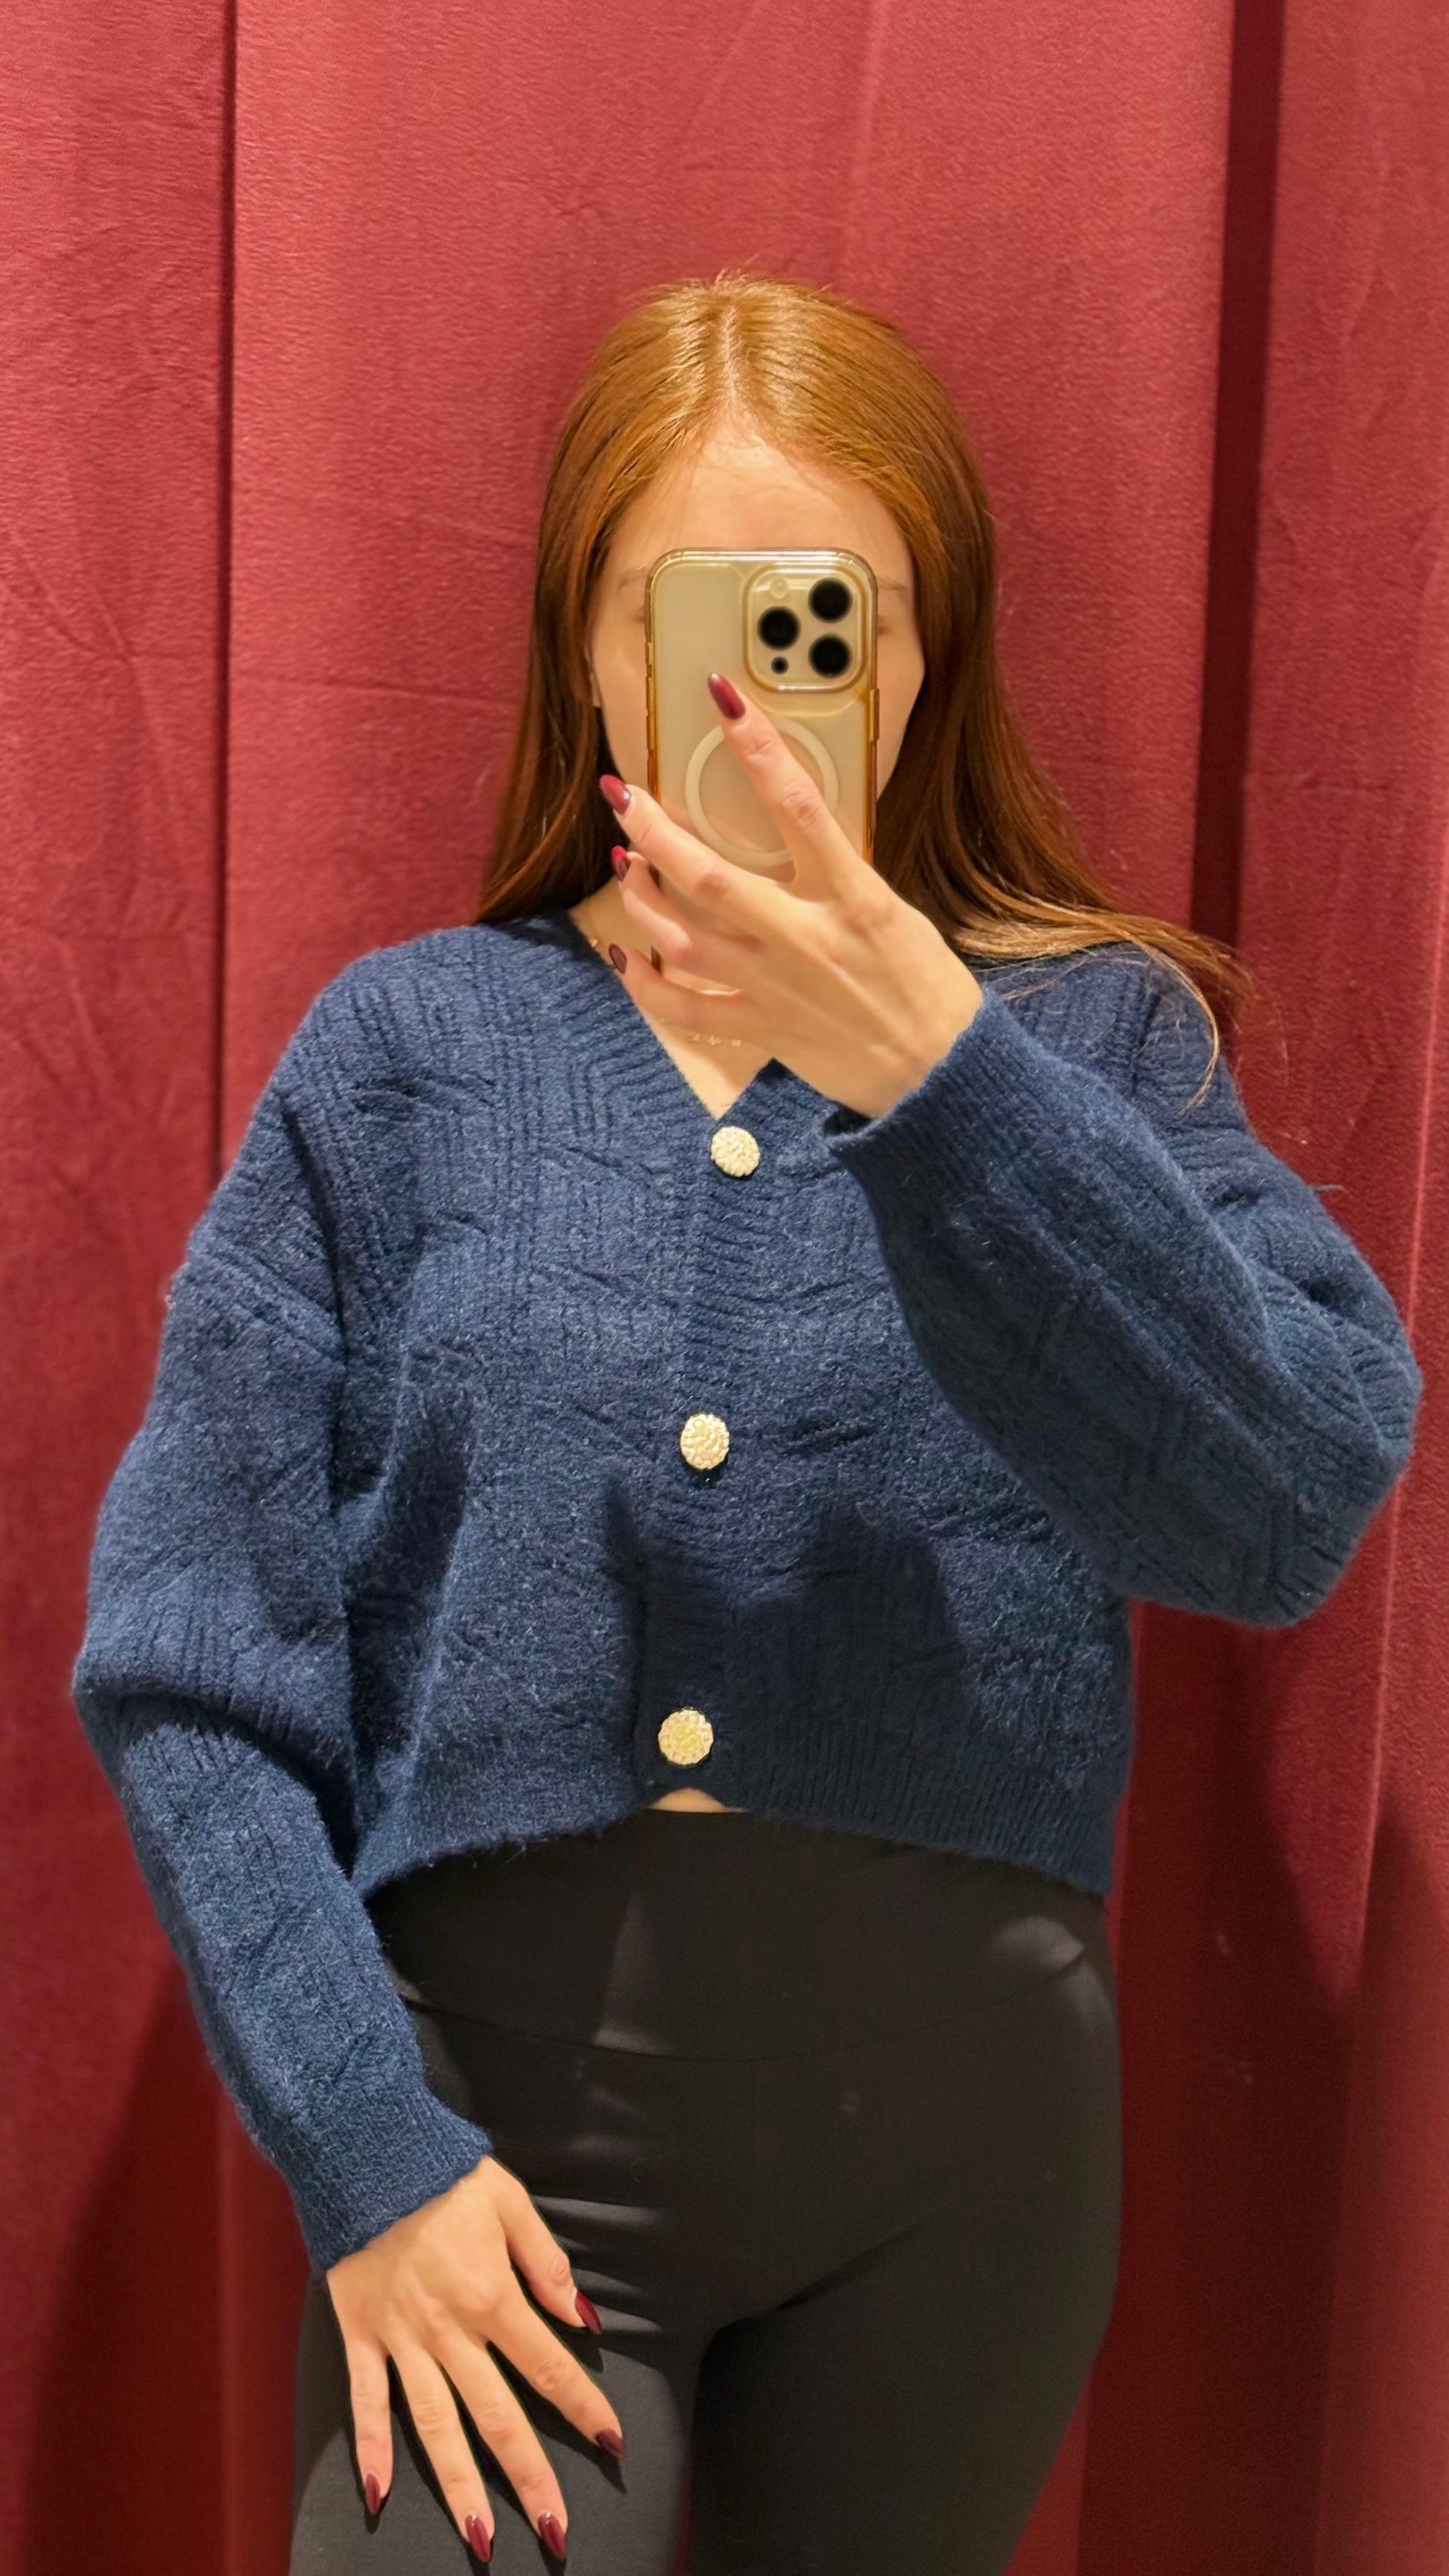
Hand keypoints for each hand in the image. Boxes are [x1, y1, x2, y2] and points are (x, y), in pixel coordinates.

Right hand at [326, 2154, 622, 2560]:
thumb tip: (584, 2321)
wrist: (365, 2149)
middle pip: (497, 2416)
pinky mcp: (360, 2336)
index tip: (613, 2446)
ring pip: (436, 2425)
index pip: (550, 2367)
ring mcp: (401, 2339)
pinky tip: (380, 2495)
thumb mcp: (510, 2202)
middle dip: (530, 2477)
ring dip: (460, 2484)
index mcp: (492, 2296)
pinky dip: (371, 2449)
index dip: (584, 2408)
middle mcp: (449, 2330)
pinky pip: (367, 2402)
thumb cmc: (444, 2173)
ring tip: (480, 2538)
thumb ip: (547, 2264)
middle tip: (556, 2532)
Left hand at [599, 671, 983, 1119]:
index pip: (798, 805)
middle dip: (654, 828)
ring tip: (627, 864)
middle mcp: (806, 938)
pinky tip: (626, 952)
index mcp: (854, 898)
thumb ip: (840, 879)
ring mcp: (777, 988)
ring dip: (644, 897)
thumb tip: (797, 841)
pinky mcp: (762, 1031)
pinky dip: (645, 982)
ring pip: (684, 938)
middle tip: (621, 794)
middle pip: (709, 876)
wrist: (940, 1075)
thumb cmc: (928, 989)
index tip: (722, 699)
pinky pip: (685, 1009)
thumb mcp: (896, 914)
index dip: (757, 747)